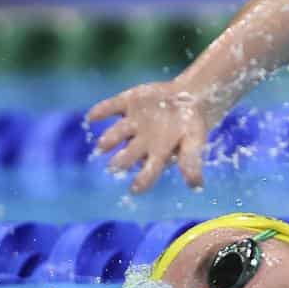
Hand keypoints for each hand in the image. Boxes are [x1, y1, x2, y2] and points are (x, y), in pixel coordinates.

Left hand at [87, 80, 212, 192]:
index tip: (135, 190)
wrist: (190, 97)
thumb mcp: (196, 141)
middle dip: (121, 161)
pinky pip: (110, 107)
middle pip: (128, 155)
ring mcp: (132, 123)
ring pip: (117, 132)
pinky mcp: (127, 103)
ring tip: (103, 145)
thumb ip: (191, 161)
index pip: (148, 172)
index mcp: (157, 154)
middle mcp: (140, 142)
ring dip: (110, 138)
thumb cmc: (191, 125)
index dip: (142, 181)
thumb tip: (196, 187)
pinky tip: (92, 116)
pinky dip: (101, 111)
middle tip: (114, 167)